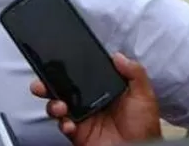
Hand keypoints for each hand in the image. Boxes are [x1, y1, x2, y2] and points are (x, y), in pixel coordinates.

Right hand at [30, 53, 161, 145]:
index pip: (83, 75)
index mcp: (104, 90)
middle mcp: (91, 101)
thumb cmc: (144, 128)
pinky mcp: (79, 133)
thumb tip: (118, 56)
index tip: (61, 61)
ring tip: (59, 105)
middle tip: (43, 82)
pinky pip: (63, 125)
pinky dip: (62, 123)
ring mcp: (83, 117)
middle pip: (65, 88)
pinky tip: (69, 123)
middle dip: (49, 83)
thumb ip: (134, 73)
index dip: (71, 68)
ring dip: (53, 102)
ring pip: (58, 105)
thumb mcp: (144, 96)